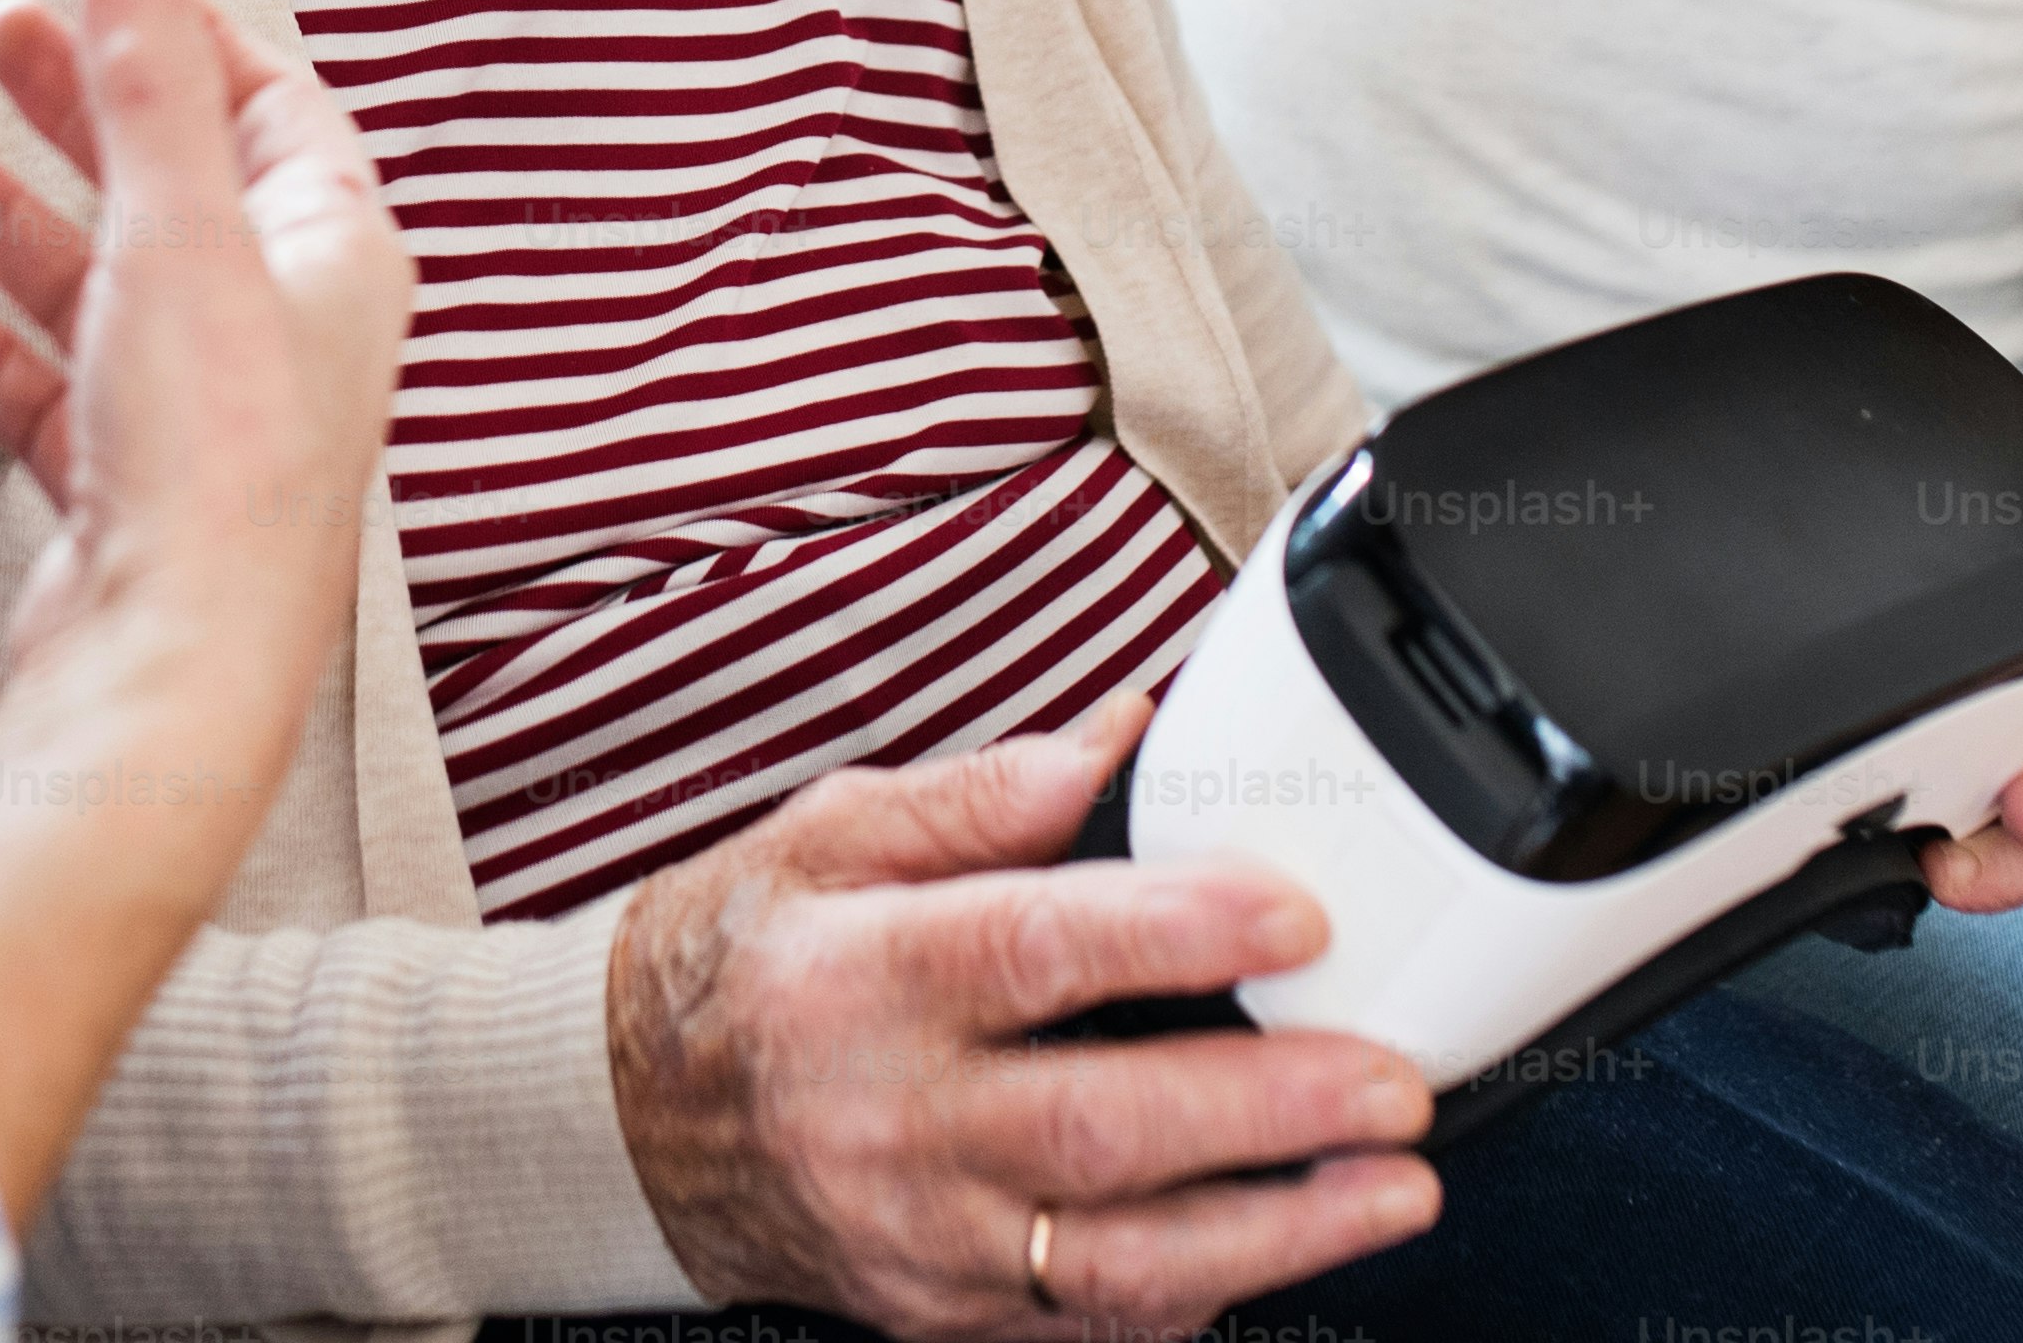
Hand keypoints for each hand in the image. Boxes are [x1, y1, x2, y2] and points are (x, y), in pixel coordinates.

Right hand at [0, 0, 410, 708]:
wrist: (175, 662)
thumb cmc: (213, 447)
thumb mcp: (179, 230)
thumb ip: (148, 82)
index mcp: (337, 254)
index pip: (273, 106)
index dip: (190, 35)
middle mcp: (285, 327)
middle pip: (175, 181)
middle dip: (80, 106)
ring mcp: (204, 411)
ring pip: (96, 282)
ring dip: (3, 213)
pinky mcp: (129, 489)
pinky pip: (48, 390)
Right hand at [604, 691, 1439, 1339]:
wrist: (630, 1118)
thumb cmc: (743, 959)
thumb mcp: (830, 832)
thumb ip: (983, 792)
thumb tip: (1120, 737)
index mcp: (864, 975)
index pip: (1035, 952)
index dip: (1174, 932)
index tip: (1294, 914)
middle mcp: (892, 1118)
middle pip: (1101, 1126)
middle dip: (1267, 1111)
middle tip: (1392, 1082)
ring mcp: (922, 1233)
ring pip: (1118, 1257)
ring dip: (1276, 1233)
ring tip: (1392, 1189)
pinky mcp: (944, 1309)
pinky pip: (1090, 1325)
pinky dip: (1203, 1294)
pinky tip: (1291, 1247)